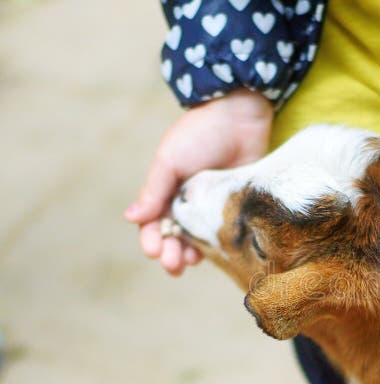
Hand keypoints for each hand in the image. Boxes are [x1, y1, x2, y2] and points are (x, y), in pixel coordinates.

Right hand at [126, 89, 273, 275]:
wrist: (240, 114)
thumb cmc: (200, 134)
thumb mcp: (170, 161)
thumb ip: (154, 190)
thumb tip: (131, 218)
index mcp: (167, 190)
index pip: (153, 222)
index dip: (151, 239)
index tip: (154, 251)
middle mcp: (189, 201)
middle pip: (176, 236)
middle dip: (171, 253)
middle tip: (173, 266)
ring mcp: (214, 204)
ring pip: (200, 238)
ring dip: (193, 253)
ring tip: (191, 262)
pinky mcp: (237, 205)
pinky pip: (226, 230)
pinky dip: (219, 244)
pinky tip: (218, 254)